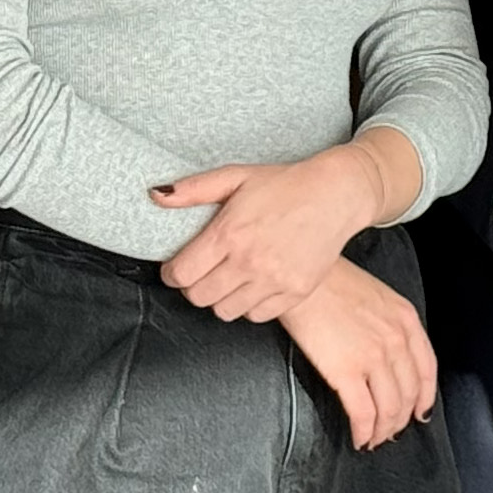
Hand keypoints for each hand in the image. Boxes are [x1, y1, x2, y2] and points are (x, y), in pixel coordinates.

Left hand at [156, 131, 412, 323]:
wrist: (336, 194)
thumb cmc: (285, 184)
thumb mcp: (236, 177)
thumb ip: (193, 190)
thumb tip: (155, 196)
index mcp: (229, 233)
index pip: (181, 275)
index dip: (172, 273)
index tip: (178, 268)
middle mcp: (250, 261)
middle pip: (199, 298)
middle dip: (194, 286)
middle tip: (204, 271)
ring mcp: (274, 281)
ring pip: (225, 312)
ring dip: (221, 297)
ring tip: (230, 277)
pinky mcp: (295, 293)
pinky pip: (256, 316)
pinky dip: (250, 305)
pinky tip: (254, 283)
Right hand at [279, 260, 441, 449]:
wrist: (302, 278)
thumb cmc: (328, 281)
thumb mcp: (374, 294)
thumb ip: (388, 322)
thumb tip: (384, 351)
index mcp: (406, 319)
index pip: (427, 369)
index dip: (425, 397)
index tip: (420, 412)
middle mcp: (397, 340)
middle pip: (410, 394)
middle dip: (401, 419)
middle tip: (391, 431)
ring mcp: (374, 356)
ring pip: (390, 409)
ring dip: (383, 431)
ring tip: (374, 439)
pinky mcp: (347, 371)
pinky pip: (364, 413)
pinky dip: (364, 432)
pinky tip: (359, 438)